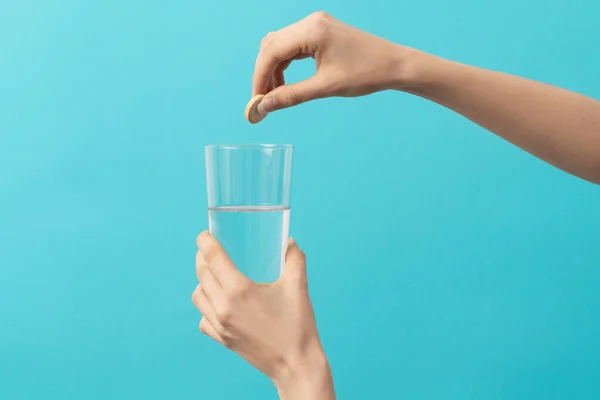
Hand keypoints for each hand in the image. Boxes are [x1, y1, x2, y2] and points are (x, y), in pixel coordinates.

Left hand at [192, 232, 335, 399]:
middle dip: (202, 257)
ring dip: (202, 281)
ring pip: (198, 296)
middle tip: (209, 249)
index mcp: (239, 290)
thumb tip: (290, 242)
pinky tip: (218, 303)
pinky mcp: (222, 339)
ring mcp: (220, 325)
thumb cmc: (297, 326)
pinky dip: (205, 306)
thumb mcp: (298, 286)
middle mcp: (223, 306)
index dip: (205, 242)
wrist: (296, 365)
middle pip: (202, 274)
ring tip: (213, 274)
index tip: (204, 234)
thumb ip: (294, 259)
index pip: (212, 258)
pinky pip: (202, 318)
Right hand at [253, 11, 418, 113]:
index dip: (259, 77)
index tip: (256, 100)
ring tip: (275, 95)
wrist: (394, 65)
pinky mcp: (321, 31)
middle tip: (263, 100)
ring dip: (274, 69)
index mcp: (312, 30)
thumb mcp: (325, 87)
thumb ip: (291, 96)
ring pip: (281, 45)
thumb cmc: (366, 73)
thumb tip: (265, 106)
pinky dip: (286, 64)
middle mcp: (311, 22)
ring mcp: (316, 24)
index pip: (271, 51)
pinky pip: (294, 45)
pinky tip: (286, 83)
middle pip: (272, 45)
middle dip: (264, 73)